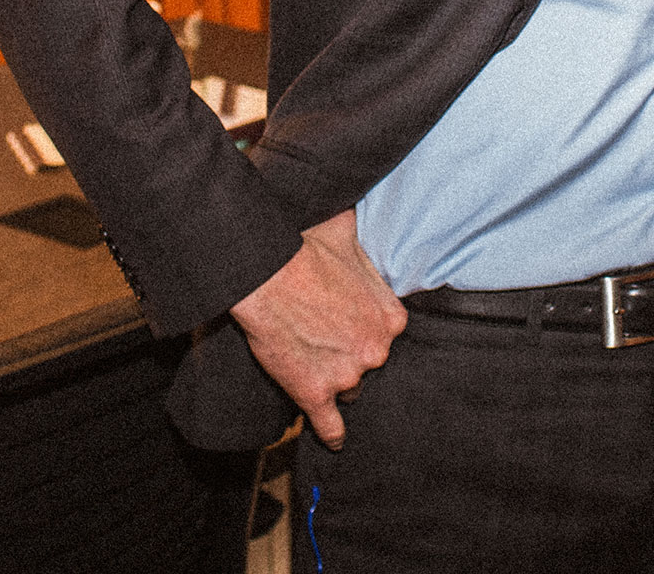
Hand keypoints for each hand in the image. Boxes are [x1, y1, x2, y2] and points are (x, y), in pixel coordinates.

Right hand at [230, 208, 405, 448]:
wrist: (264, 271)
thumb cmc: (302, 246)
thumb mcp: (346, 230)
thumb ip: (362, 239)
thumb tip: (363, 213)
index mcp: (390, 317)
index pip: (382, 334)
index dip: (360, 328)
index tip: (343, 322)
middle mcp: (376, 350)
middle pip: (367, 363)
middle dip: (347, 352)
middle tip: (320, 334)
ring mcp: (347, 375)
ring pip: (348, 389)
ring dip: (332, 379)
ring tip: (308, 358)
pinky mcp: (314, 393)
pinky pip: (330, 426)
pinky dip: (331, 434)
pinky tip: (334, 440)